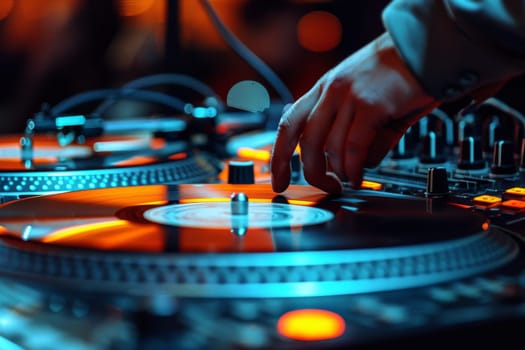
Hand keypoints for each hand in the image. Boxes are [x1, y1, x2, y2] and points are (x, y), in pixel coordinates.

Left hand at [270, 32, 438, 193]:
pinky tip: (359, 177)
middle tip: (326, 187)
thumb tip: (348, 164)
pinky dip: (354, 169)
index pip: (288, 124)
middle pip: (306, 142)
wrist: (425, 48)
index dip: (279, 156)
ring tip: (349, 181)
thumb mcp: (362, 97)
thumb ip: (350, 128)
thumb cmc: (397, 74)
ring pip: (331, 148)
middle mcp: (331, 92)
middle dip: (312, 172)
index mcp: (323, 89)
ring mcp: (349, 98)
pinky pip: (354, 148)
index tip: (279, 180)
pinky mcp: (370, 106)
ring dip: (340, 172)